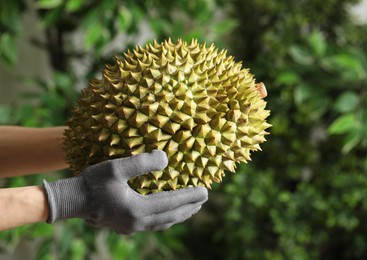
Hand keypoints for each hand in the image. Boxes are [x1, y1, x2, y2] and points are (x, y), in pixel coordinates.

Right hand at [43, 150, 207, 234]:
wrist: (71, 200)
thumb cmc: (92, 182)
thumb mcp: (116, 168)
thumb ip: (142, 163)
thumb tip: (165, 158)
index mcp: (138, 209)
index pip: (172, 203)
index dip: (190, 196)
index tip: (205, 191)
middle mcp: (137, 222)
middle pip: (171, 216)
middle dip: (189, 207)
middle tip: (203, 199)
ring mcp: (131, 227)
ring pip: (163, 223)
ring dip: (179, 215)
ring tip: (191, 208)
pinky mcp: (125, 227)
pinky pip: (153, 225)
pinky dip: (166, 218)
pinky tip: (167, 213)